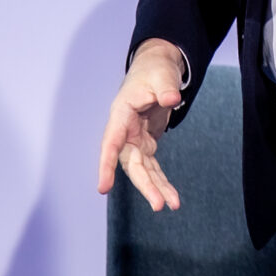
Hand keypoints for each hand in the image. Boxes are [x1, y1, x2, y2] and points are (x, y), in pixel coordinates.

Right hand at [99, 38, 186, 208]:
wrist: (156, 71)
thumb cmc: (153, 71)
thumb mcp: (161, 75)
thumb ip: (165, 88)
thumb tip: (172, 99)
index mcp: (121, 115)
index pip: (110, 143)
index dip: (106, 165)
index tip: (103, 187)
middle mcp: (124, 132)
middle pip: (131, 164)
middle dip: (144, 185)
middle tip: (158, 205)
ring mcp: (135, 141)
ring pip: (143, 171)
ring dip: (156, 189)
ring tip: (172, 205)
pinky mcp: (146, 145)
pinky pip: (153, 168)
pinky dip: (162, 182)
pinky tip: (172, 197)